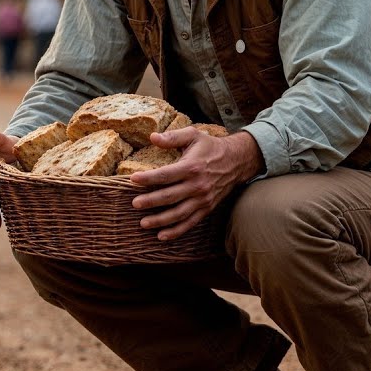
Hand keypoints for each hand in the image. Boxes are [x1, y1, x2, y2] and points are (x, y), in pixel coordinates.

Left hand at [127, 127, 263, 240]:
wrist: (237, 161)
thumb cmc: (210, 147)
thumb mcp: (193, 135)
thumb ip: (173, 137)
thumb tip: (152, 137)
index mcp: (192, 167)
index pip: (166, 174)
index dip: (148, 178)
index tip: (133, 179)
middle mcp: (198, 185)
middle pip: (170, 196)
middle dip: (151, 201)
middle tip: (135, 204)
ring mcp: (203, 199)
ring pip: (179, 213)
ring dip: (161, 220)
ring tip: (144, 224)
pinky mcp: (207, 208)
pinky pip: (190, 222)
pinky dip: (177, 231)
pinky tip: (162, 236)